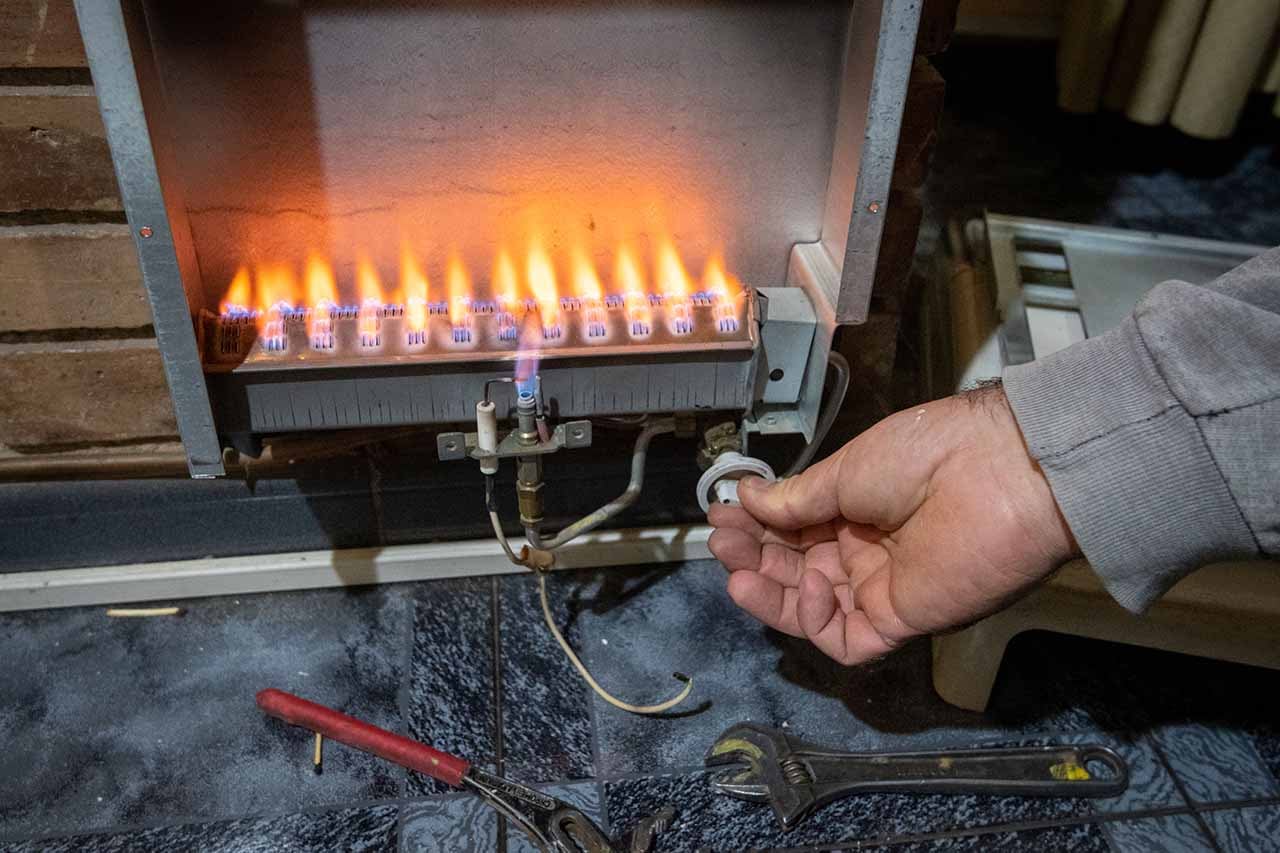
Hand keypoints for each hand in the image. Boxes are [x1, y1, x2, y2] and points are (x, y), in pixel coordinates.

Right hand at [707, 384, 1078, 664]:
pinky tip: (800, 588)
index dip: (755, 524)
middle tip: (721, 542)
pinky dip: (814, 620)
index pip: (792, 527)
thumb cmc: (924, 456)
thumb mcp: (846, 470)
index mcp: (854, 507)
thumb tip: (746, 494)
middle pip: (794, 567)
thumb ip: (796, 498)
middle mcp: (864, 550)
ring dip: (770, 592)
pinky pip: (846, 636)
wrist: (999, 474)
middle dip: (754, 555)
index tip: (719, 513)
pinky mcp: (900, 620)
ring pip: (812, 606)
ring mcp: (881, 587)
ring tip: (736, 572)